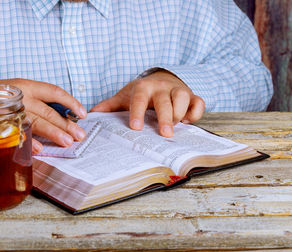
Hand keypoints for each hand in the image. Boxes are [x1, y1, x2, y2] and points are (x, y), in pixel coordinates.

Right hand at [0, 79, 86, 152]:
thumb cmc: (0, 98)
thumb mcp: (19, 92)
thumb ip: (39, 102)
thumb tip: (65, 117)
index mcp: (25, 86)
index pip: (54, 92)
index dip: (70, 102)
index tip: (83, 114)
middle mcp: (19, 96)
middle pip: (47, 110)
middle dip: (66, 124)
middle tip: (79, 135)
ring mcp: (8, 110)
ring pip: (35, 122)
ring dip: (52, 133)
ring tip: (66, 142)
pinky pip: (16, 134)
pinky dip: (28, 141)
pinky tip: (39, 149)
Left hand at [90, 70, 204, 136]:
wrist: (160, 77)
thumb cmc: (141, 92)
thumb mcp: (125, 97)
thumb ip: (110, 106)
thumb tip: (92, 114)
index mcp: (143, 88)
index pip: (139, 98)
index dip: (137, 112)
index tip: (135, 127)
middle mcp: (161, 87)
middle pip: (165, 100)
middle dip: (165, 117)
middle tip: (164, 134)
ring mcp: (178, 90)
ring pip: (183, 97)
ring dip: (180, 113)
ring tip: (175, 126)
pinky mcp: (192, 96)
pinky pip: (199, 102)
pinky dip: (196, 112)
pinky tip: (188, 121)